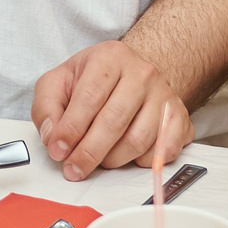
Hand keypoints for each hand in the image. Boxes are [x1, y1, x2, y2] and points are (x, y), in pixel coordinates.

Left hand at [31, 41, 191, 180]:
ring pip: (138, 140)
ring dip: (113, 160)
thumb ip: (46, 106)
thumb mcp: (60, 82)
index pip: (89, 98)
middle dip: (89, 152)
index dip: (71, 129)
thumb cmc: (94, 81)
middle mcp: (142, 73)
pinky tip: (126, 156)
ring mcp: (165, 95)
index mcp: (109, 58)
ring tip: (98, 161)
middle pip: (115, 121)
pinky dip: (141, 162)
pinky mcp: (181, 117)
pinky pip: (162, 151)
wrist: (134, 74)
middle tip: (73, 169)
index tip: (58, 151)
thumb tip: (52, 137)